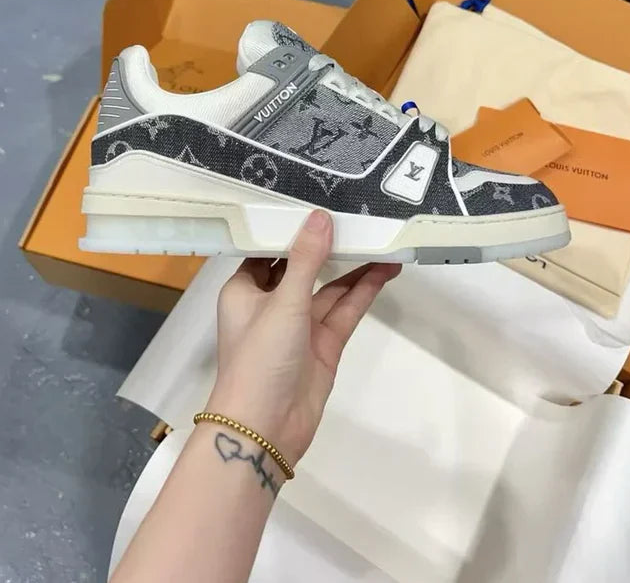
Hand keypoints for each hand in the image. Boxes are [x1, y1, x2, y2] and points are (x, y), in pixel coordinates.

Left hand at [206, 210, 399, 466]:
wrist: (266, 428)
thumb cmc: (260, 356)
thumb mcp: (283, 302)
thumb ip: (307, 260)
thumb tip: (321, 217)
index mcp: (245, 290)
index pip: (268, 250)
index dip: (291, 228)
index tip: (315, 202)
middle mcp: (271, 304)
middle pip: (303, 267)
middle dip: (328, 245)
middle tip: (357, 216)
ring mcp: (300, 325)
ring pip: (330, 288)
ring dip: (354, 267)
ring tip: (383, 239)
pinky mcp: (323, 345)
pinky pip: (344, 311)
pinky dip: (363, 291)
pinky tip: (384, 269)